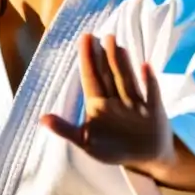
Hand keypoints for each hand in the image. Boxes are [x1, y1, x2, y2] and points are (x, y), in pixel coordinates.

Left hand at [41, 34, 173, 170]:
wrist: (145, 159)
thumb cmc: (112, 149)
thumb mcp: (85, 142)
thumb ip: (65, 130)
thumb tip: (42, 118)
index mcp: (98, 104)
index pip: (91, 78)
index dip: (88, 59)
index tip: (86, 39)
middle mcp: (116, 99)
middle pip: (109, 74)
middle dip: (105, 56)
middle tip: (103, 35)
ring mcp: (135, 103)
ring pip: (126, 79)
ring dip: (122, 63)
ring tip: (117, 45)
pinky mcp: (153, 110)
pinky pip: (151, 94)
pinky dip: (149, 81)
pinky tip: (146, 66)